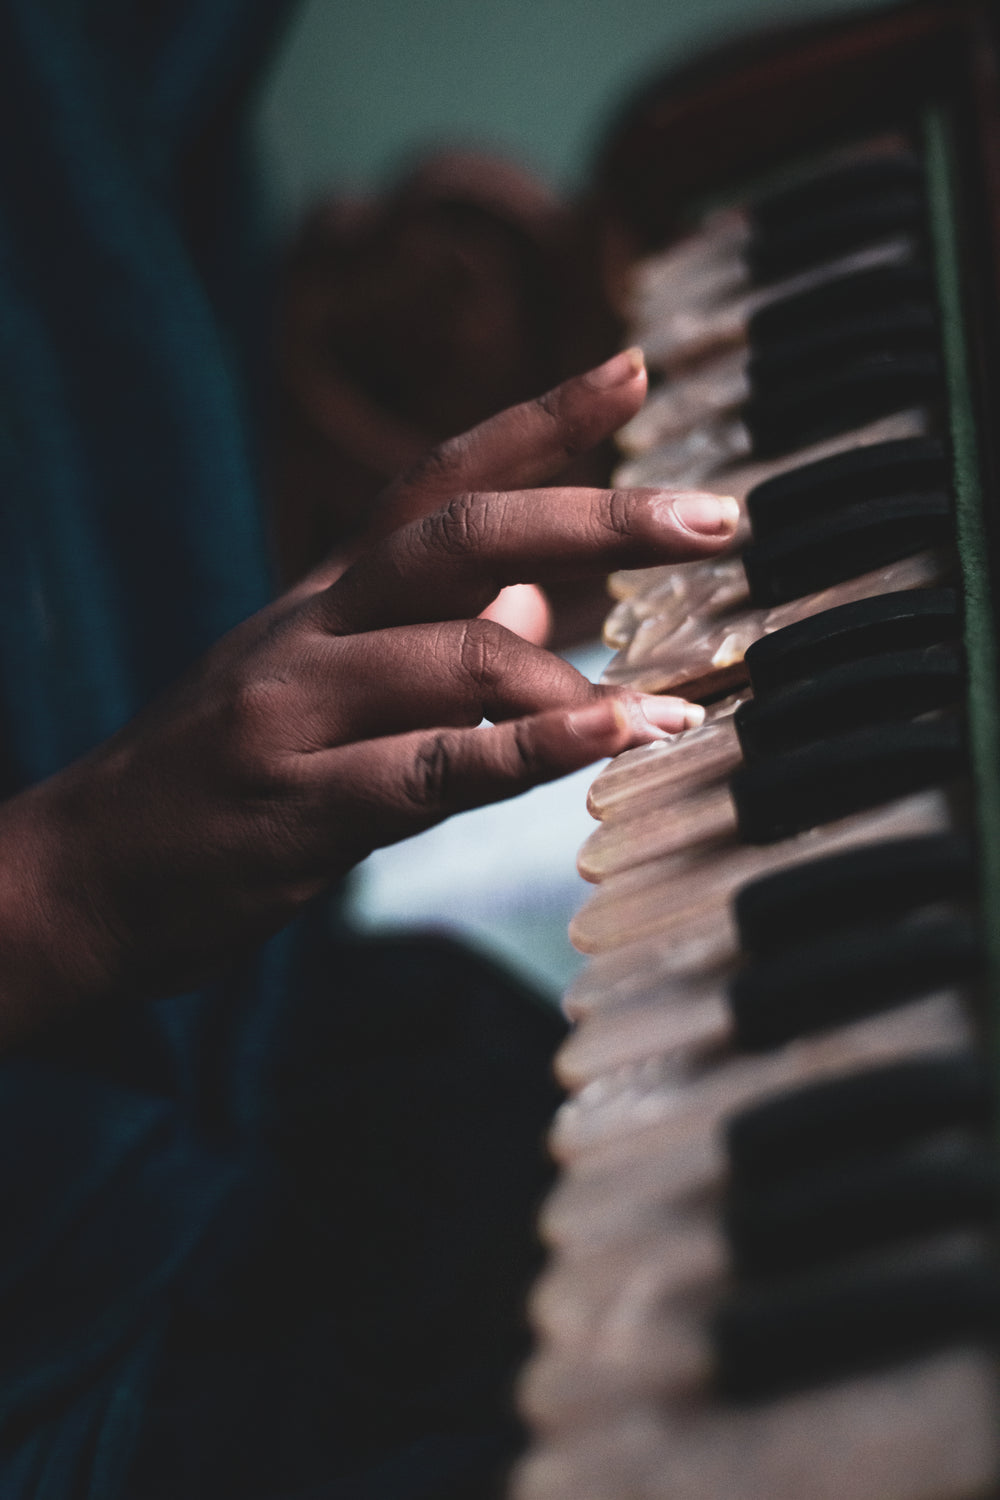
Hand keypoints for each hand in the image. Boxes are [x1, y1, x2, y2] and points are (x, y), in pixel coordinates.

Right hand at [0, 350, 737, 1036]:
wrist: (80, 877)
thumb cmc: (213, 780)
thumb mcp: (312, 684)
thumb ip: (427, 635)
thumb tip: (540, 596)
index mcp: (321, 596)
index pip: (436, 480)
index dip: (539, 419)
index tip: (635, 369)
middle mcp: (311, 629)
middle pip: (461, 534)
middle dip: (597, 514)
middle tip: (716, 519)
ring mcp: (298, 711)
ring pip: (456, 650)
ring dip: (583, 672)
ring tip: (678, 699)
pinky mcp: (300, 805)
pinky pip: (435, 768)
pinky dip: (535, 750)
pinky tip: (615, 740)